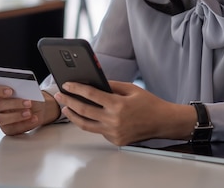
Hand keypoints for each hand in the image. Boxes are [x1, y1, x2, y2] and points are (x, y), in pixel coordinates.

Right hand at [0, 83, 59, 135]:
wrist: (39, 108)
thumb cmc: (31, 96)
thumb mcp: (30, 91)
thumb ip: (25, 91)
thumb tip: (27, 93)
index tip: (10, 91)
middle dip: (14, 104)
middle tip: (28, 102)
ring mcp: (0, 118)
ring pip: (1, 119)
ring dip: (16, 116)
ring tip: (29, 113)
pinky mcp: (7, 129)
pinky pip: (13, 128)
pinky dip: (25, 124)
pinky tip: (34, 119)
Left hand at [54, 80, 194, 145]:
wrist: (163, 122)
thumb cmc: (149, 103)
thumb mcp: (131, 88)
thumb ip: (111, 85)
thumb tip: (93, 83)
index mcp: (118, 105)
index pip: (91, 95)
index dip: (76, 89)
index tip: (67, 85)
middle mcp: (114, 120)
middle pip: (84, 111)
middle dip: (69, 102)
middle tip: (60, 96)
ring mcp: (114, 132)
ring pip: (86, 125)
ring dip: (74, 116)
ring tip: (66, 108)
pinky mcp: (116, 140)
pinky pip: (98, 131)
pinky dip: (91, 123)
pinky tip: (85, 116)